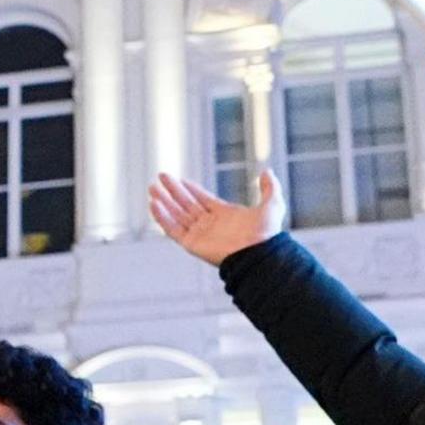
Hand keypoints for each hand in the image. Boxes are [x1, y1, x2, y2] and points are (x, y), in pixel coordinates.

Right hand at [149, 167, 282, 265]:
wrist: (259, 253)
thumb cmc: (267, 233)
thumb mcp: (272, 204)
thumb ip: (269, 187)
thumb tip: (267, 171)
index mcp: (224, 214)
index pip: (201, 199)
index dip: (190, 188)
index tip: (179, 178)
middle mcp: (210, 224)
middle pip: (186, 204)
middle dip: (172, 191)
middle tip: (160, 177)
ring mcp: (200, 234)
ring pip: (177, 215)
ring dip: (164, 201)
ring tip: (152, 188)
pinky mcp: (192, 244)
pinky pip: (173, 229)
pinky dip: (162, 217)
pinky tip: (154, 204)